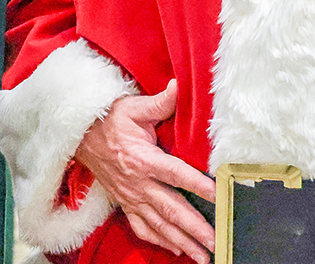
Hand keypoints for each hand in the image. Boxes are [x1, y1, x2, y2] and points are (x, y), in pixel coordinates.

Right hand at [74, 80, 216, 263]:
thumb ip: (161, 101)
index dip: (198, 185)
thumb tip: (180, 85)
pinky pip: (142, 227)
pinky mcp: (125, 203)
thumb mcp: (135, 107)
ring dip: (182, 241)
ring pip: (159, 224)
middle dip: (195, 227)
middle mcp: (138, 184)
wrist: (79, 137)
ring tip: (202, 255)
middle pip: (171, 209)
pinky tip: (175, 249)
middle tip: (215, 241)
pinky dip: (160, 240)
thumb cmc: (111, 119)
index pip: (176, 174)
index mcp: (143, 159)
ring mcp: (131, 197)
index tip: (218, 194)